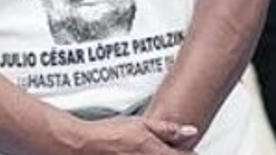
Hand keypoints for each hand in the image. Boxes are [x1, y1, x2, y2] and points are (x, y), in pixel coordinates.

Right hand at [74, 115, 197, 153]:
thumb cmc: (109, 134)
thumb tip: (191, 131)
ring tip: (151, 150)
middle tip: (171, 149)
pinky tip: (142, 153)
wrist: (83, 145)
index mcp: (154, 152)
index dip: (190, 154)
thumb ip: (168, 129)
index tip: (192, 152)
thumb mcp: (141, 124)